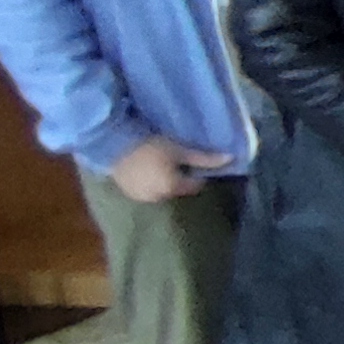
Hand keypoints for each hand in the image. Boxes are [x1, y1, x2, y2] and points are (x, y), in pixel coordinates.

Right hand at [107, 135, 233, 205]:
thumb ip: (204, 158)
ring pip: (161, 190)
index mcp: (172, 188)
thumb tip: (231, 159)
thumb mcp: (179, 149)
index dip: (196, 173)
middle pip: (177, 188)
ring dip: (163, 181)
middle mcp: (158, 198)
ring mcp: (141, 197)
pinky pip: (145, 190)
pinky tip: (145, 169)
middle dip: (179, 177)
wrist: (112, 146)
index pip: (194, 185)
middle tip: (174, 160)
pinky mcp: (128, 193)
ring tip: (158, 163)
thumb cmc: (150, 146)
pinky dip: (149, 182)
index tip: (192, 161)